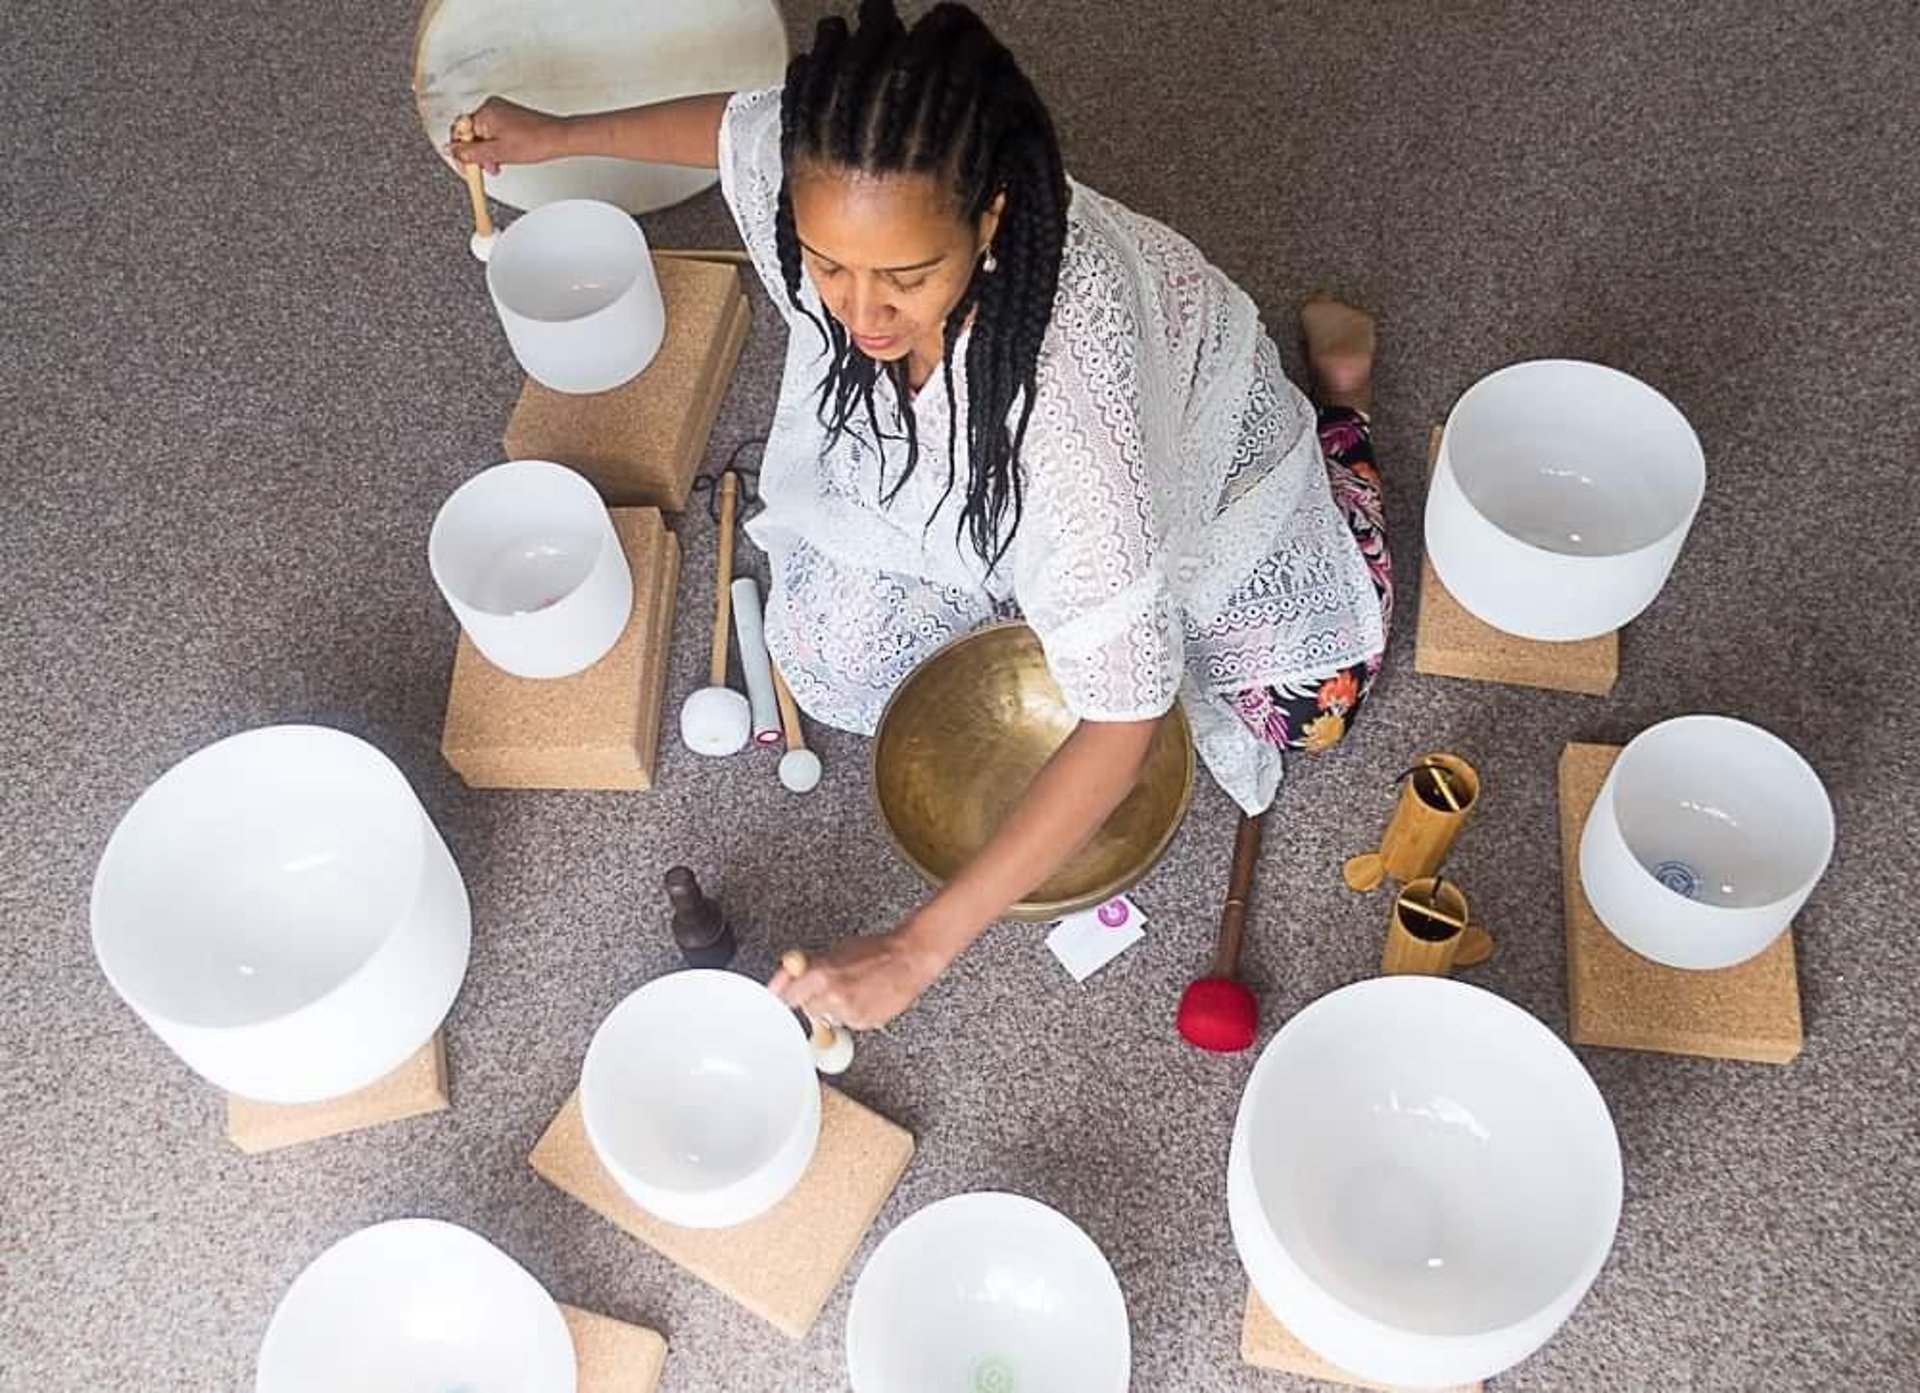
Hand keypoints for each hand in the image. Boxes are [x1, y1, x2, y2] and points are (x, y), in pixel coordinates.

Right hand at [450, 97, 569, 173]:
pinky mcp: (509, 115)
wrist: (558, 138)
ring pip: (482, 133)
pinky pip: (493, 131)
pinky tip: (505, 154)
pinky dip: (496, 145)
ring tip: (498, 163)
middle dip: (476, 153)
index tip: (466, 166)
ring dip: (487, 152)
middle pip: (471, 133)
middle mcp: (491, 107)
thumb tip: (450, 150)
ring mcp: (500, 110)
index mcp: (485, 113)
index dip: (461, 152)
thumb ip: (471, 153)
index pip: (459, 132)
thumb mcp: (497, 153)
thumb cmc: (535, 142)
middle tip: (486, 167)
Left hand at [769, 927, 951, 1030]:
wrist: (910, 958)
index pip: (788, 997)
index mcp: (822, 976)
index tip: (790, 994)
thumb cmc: (876, 951)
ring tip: (854, 989)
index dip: (791, 994)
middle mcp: (833, 998)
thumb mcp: (835, 951)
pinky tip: (865, 997)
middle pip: (808, 1009)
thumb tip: (780, 979)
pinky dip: (853, 1013)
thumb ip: (804, 967)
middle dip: (815, 999)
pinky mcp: (865, 1023)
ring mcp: (849, 1013)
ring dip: (834, 1007)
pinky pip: (849, 1022)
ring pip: (829, 1017)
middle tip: (831, 985)